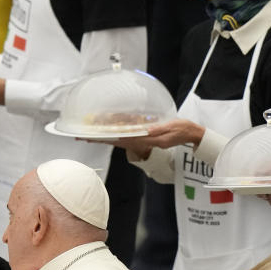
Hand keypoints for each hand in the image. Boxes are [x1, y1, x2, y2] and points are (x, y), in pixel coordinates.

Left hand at [81, 119, 205, 158]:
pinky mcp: (142, 136)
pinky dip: (112, 134)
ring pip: (116, 139)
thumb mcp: (171, 129)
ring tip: (86, 135)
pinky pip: (124, 136)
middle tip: (79, 136)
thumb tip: (144, 131)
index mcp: (146, 139)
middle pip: (114, 141)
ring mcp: (140, 139)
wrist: (191, 134)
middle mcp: (140, 141)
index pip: (121, 139)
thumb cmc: (182, 130)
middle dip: (96, 138)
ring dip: (101, 137)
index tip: (92, 136)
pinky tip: (104, 132)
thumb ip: (158, 130)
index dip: (105, 137)